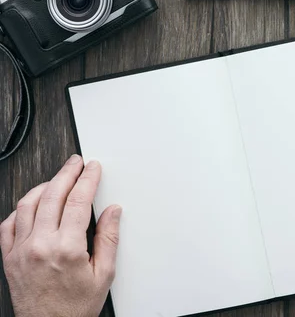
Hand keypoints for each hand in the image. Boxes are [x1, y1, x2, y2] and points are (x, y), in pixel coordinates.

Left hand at [0, 155, 121, 316]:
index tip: (93, 168)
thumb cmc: (75, 307)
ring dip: (44, 186)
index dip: (87, 179)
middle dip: (67, 173)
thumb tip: (112, 212)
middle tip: (76, 163)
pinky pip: (8, 224)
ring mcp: (21, 250)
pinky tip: (33, 204)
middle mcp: (40, 245)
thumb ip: (109, 238)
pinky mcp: (9, 258)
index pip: (78, 201)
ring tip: (57, 178)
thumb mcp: (104, 274)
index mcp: (67, 248)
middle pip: (52, 195)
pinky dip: (21, 208)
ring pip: (28, 204)